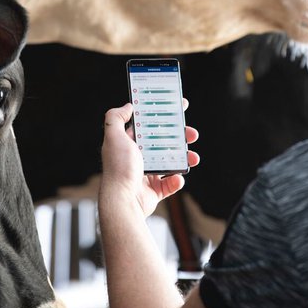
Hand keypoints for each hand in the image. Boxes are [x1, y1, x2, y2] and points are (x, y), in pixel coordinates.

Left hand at [100, 101, 198, 216]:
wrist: (123, 200)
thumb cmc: (119, 168)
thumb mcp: (114, 137)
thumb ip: (116, 118)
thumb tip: (127, 106)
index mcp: (129, 144)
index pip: (148, 126)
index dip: (163, 117)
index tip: (178, 109)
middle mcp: (138, 158)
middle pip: (164, 143)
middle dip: (180, 137)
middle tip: (192, 134)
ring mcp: (146, 175)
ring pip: (170, 162)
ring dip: (185, 158)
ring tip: (193, 157)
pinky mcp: (153, 191)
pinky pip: (170, 184)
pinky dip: (176, 180)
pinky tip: (178, 178)